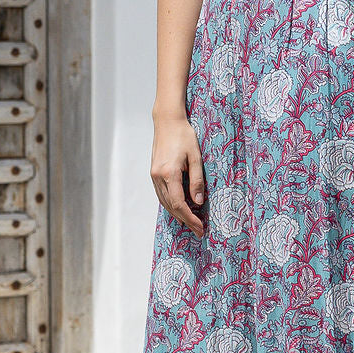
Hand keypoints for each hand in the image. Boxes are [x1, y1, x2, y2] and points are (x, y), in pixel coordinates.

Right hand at [150, 112, 205, 236]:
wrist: (167, 122)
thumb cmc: (184, 136)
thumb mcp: (196, 157)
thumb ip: (197, 180)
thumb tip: (199, 201)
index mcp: (169, 173)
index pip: (179, 203)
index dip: (190, 218)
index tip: (200, 227)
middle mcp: (158, 176)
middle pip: (170, 206)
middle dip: (185, 220)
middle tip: (198, 230)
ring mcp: (154, 175)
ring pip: (164, 202)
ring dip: (176, 214)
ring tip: (190, 223)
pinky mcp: (153, 173)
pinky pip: (161, 194)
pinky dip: (170, 204)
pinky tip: (178, 208)